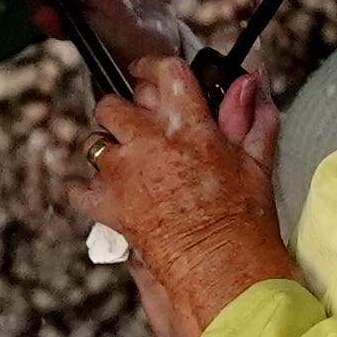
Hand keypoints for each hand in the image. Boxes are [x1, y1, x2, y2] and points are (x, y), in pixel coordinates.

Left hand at [63, 55, 295, 336]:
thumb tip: (250, 81)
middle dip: (121, 114)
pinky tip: (112, 198)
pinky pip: (81, 189)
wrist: (221, 268)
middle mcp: (150, 143)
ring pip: (92, 144)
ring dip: (106, 152)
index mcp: (188, 126)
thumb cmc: (242, 220)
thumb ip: (251, 116)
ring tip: (126, 168)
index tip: (145, 73)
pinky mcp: (109, 206)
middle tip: (135, 129)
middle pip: (112, 105)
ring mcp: (124, 174)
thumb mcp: (255, 161)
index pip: (162, 73)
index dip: (150, 68)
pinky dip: (91, 194)